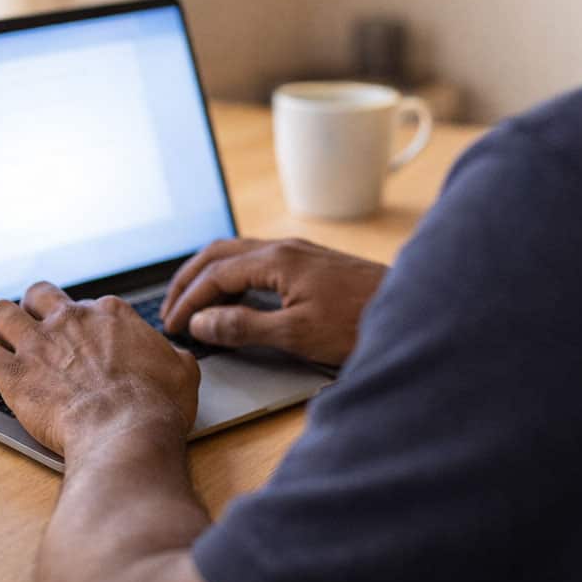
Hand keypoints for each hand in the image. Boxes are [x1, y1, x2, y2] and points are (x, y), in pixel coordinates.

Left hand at [0, 281, 200, 456]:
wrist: (125, 431)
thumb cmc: (157, 405)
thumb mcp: (183, 371)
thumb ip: (172, 356)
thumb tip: (172, 358)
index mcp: (111, 314)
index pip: (88, 304)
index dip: (85, 324)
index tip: (86, 342)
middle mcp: (71, 319)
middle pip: (38, 294)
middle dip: (34, 309)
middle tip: (39, 332)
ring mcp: (39, 344)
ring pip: (1, 314)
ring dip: (1, 326)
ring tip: (4, 343)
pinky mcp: (14, 374)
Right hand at [160, 237, 386, 366]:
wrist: (412, 310)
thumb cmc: (358, 323)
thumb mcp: (297, 333)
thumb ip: (244, 327)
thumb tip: (202, 322)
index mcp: (276, 260)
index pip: (215, 275)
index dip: (189, 301)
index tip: (172, 326)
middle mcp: (285, 247)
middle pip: (220, 253)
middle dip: (189, 279)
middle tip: (169, 309)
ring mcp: (299, 252)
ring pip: (238, 252)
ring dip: (210, 274)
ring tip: (193, 300)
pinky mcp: (311, 262)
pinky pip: (257, 259)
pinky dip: (232, 274)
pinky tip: (235, 294)